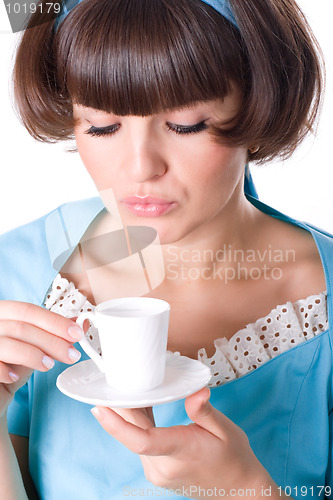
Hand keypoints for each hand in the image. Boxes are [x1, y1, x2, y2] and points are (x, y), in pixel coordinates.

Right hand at [0, 300, 83, 417]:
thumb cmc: (12, 364)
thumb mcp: (34, 346)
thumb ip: (53, 333)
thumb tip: (80, 324)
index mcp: (2, 313)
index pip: (28, 311)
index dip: (54, 321)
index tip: (76, 333)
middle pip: (21, 326)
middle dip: (51, 340)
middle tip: (71, 354)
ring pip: (9, 343)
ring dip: (34, 355)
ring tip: (49, 365)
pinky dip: (7, 371)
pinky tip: (15, 377)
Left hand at [91, 388, 276, 498]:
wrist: (237, 488)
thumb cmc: (233, 456)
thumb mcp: (226, 430)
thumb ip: (205, 411)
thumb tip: (196, 392)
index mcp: (181, 451)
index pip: (143, 440)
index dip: (117, 425)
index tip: (99, 408)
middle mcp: (163, 466)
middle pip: (134, 432)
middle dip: (120, 406)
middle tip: (111, 380)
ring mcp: (158, 472)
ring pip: (135, 437)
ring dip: (129, 413)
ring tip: (125, 385)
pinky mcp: (156, 471)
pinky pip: (140, 443)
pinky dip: (138, 423)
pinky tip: (139, 404)